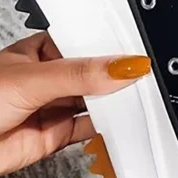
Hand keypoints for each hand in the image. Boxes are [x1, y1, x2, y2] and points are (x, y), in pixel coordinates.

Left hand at [0, 32, 150, 177]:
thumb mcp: (32, 79)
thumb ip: (80, 74)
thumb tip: (124, 66)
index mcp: (43, 50)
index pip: (87, 43)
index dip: (112, 45)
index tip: (139, 49)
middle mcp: (52, 77)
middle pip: (96, 74)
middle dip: (118, 76)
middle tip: (145, 76)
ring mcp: (56, 106)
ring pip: (96, 101)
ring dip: (116, 102)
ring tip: (141, 98)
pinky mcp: (58, 134)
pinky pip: (92, 128)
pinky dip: (110, 127)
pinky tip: (122, 121)